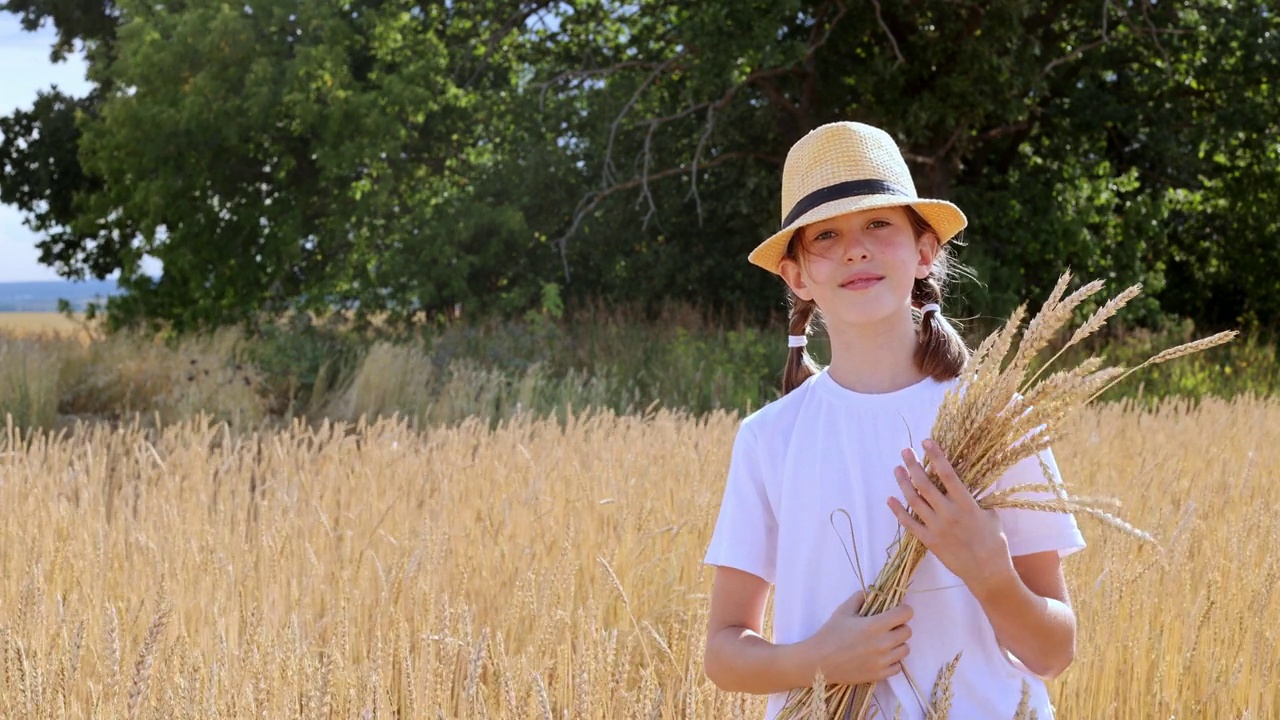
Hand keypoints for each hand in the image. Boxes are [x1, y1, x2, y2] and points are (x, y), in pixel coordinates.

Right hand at [804, 589, 912, 684]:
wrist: (819, 661)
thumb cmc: (830, 634)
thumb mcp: (843, 611)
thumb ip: (859, 598)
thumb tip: (872, 592)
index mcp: (875, 625)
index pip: (905, 614)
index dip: (903, 609)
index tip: (897, 610)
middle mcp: (883, 643)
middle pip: (908, 632)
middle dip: (900, 626)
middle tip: (888, 626)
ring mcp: (883, 661)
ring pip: (905, 649)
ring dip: (898, 643)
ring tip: (885, 642)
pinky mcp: (880, 674)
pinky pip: (898, 666)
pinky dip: (892, 660)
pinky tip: (881, 656)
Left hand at [886, 439, 1015, 594]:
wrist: (988, 572)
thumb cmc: (994, 543)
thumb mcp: (991, 516)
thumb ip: (977, 501)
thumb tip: (968, 487)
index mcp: (967, 505)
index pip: (948, 475)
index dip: (936, 457)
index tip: (926, 442)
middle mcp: (949, 514)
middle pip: (926, 484)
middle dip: (913, 465)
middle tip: (905, 451)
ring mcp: (937, 528)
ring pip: (914, 501)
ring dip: (903, 483)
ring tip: (897, 469)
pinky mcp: (929, 541)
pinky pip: (909, 524)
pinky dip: (898, 511)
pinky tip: (890, 499)